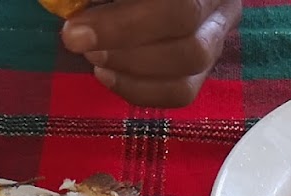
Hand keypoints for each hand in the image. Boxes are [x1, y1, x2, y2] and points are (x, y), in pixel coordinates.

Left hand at [60, 0, 240, 107]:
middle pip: (190, 43)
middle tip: (79, 42)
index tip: (75, 30)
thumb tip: (70, 12)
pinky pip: (181, 92)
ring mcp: (217, 36)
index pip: (179, 7)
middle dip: (126, 49)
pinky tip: (106, 75)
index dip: (124, 26)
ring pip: (191, 68)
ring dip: (132, 70)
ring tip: (93, 57)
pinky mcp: (202, 67)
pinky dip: (139, 90)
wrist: (141, 0)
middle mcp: (220, 5)